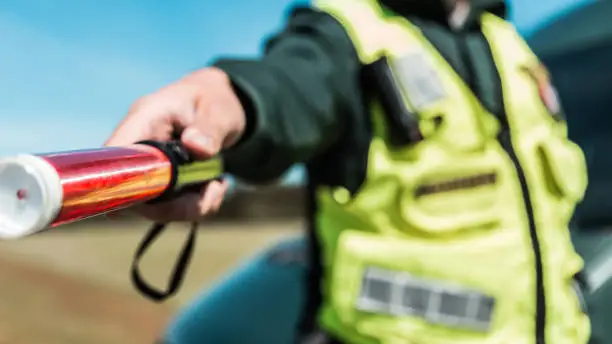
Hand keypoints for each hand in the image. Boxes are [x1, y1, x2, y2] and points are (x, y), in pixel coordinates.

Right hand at [105, 67, 245, 221]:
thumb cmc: (215, 101)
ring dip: (191, 206)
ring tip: (218, 184)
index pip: (114, 155)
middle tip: (211, 189)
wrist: (222, 104)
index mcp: (144, 119)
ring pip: (156, 207)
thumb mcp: (220, 111)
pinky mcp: (162, 183)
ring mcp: (149, 168)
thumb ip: (210, 128)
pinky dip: (198, 205)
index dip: (121, 182)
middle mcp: (139, 147)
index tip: (153, 198)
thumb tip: (195, 145)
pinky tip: (216, 185)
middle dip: (173, 204)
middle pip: (133, 192)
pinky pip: (174, 208)